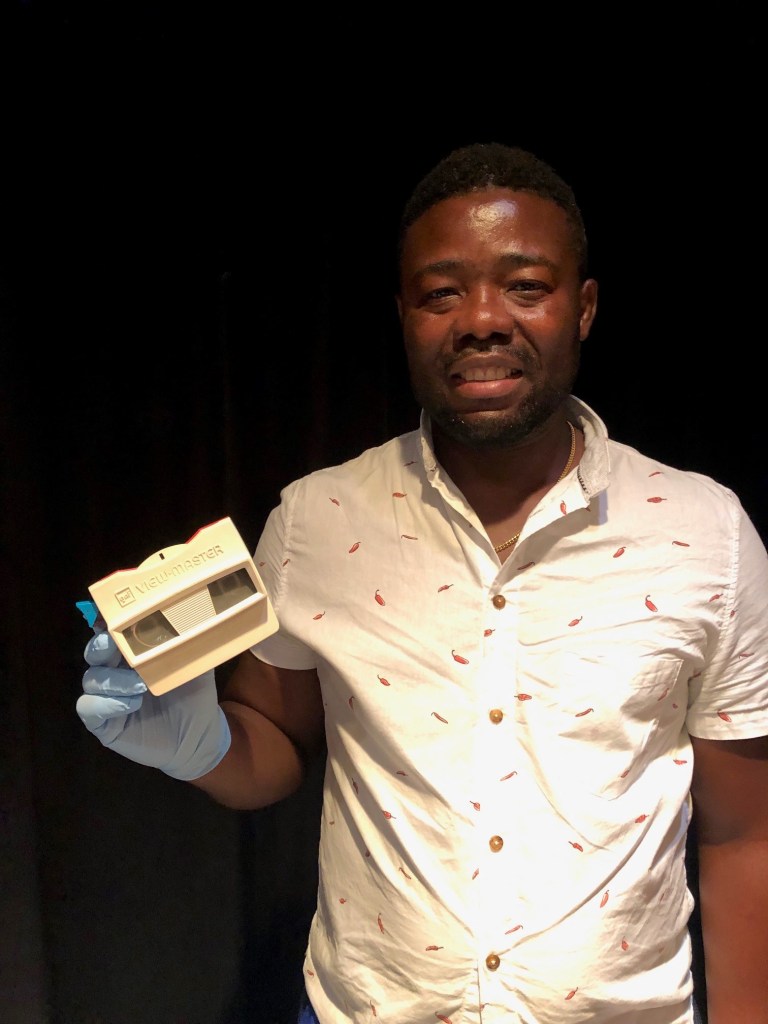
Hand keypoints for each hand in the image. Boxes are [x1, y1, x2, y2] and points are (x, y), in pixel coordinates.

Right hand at [76, 627, 230, 780]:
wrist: (198, 736)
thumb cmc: (194, 696)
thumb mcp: (196, 665)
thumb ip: (190, 642)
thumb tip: (197, 614)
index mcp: (132, 654)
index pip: (111, 632)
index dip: (108, 623)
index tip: (114, 616)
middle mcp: (114, 671)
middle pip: (94, 652)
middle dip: (102, 646)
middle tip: (115, 644)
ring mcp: (106, 697)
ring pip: (91, 679)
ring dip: (114, 679)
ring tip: (141, 685)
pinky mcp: (102, 723)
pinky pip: (88, 708)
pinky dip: (105, 704)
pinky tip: (131, 705)